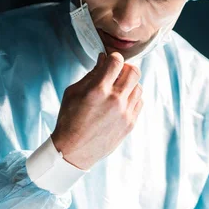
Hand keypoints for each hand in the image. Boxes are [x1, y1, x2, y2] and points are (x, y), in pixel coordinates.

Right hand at [51, 52, 142, 169]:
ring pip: (139, 87)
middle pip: (134, 71)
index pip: (117, 61)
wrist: (74, 151)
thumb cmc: (69, 121)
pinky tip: (121, 102)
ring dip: (129, 84)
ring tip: (118, 90)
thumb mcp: (73, 93)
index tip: (110, 61)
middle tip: (117, 73)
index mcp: (98, 90)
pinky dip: (132, 98)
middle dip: (125, 68)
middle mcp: (115, 100)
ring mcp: (125, 113)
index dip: (113, 58)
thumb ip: (91, 75)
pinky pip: (139, 102)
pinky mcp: (130, 123)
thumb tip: (103, 60)